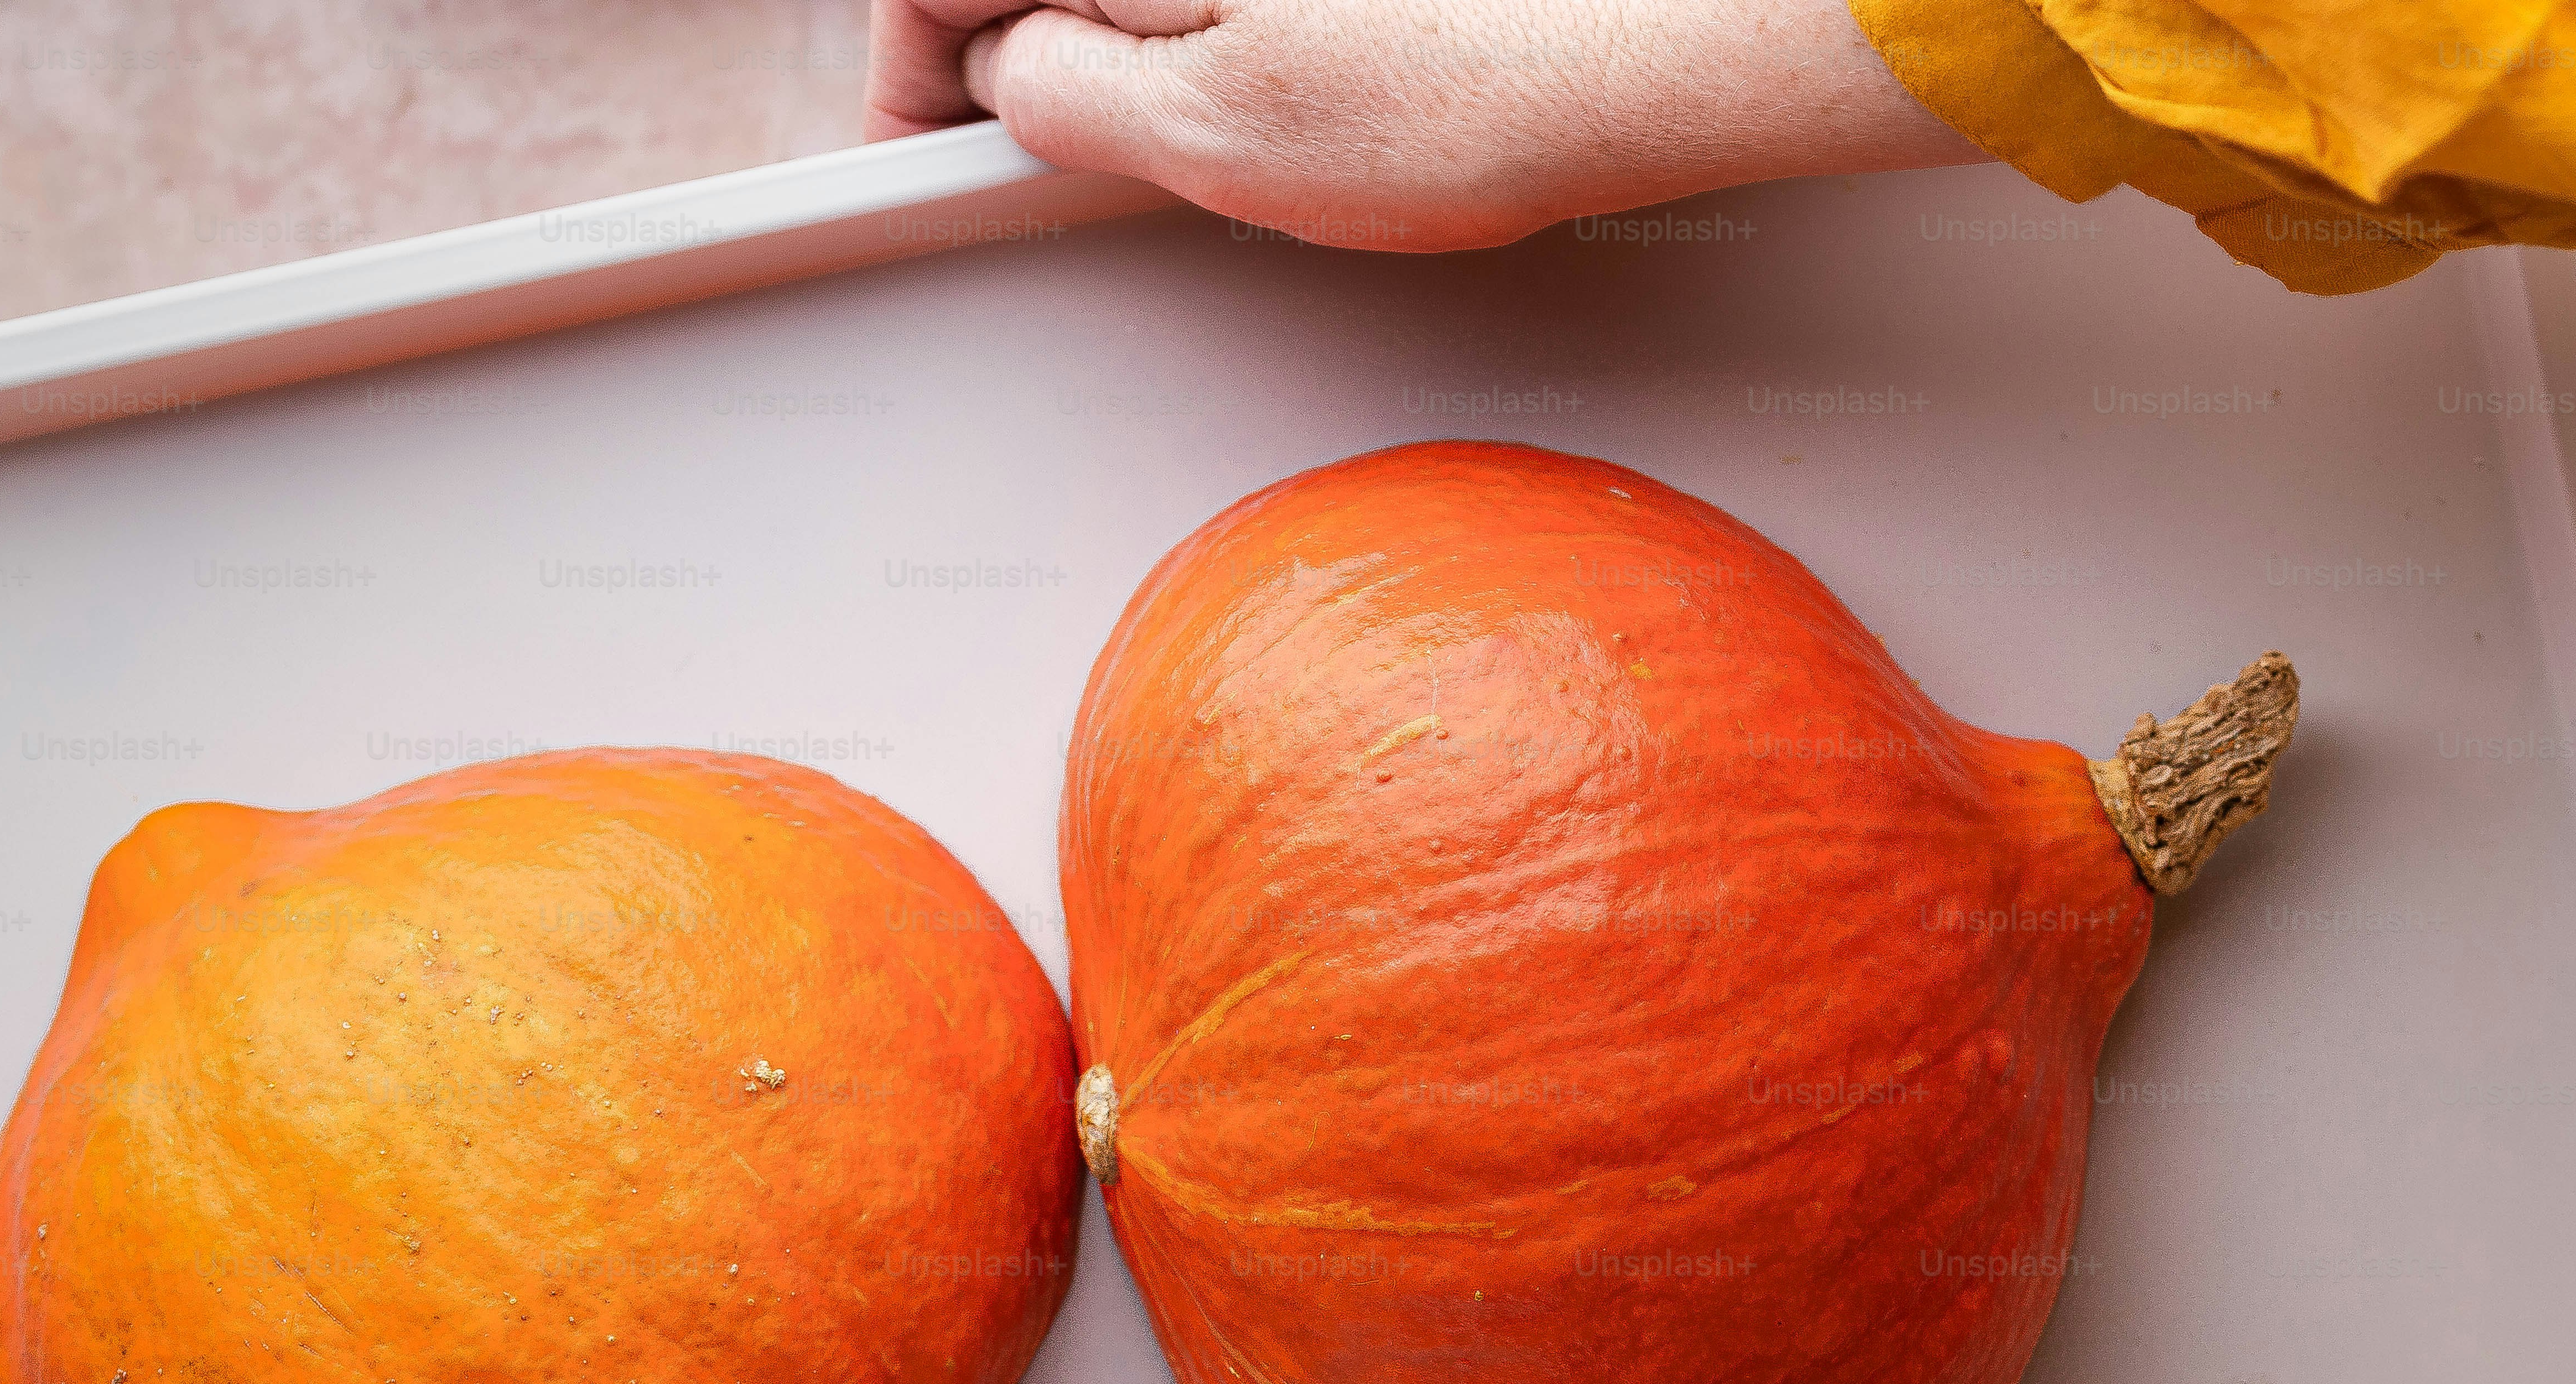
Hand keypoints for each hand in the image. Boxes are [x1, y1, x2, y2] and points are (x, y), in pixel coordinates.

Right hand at [864, 0, 1984, 251]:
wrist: (1656, 40)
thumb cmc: (1468, 88)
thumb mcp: (1211, 135)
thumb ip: (1066, 97)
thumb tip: (1007, 82)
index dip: (918, 75)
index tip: (927, 151)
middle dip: (1029, 51)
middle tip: (1072, 159)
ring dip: (1135, 44)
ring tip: (1237, 126)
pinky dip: (1228, 32)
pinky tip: (1310, 89)